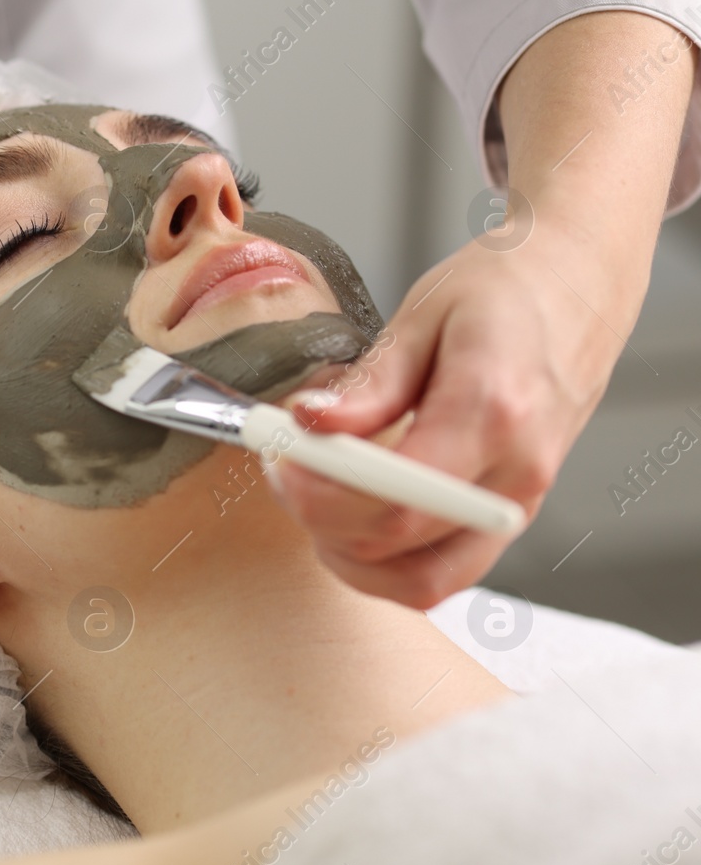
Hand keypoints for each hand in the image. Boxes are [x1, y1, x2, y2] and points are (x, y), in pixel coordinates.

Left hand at [273, 231, 616, 605]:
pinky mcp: (511, 516)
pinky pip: (444, 572)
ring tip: (315, 491)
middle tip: (286, 464)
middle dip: (320, 515)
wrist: (583, 282)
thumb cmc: (509, 287)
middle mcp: (516, 473)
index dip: (321, 494)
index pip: (395, 499)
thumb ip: (371, 382)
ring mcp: (520, 503)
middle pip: (398, 544)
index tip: (281, 457)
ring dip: (348, 551)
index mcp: (495, 412)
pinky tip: (351, 516)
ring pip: (421, 582)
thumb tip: (311, 422)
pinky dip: (385, 562)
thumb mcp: (426, 312)